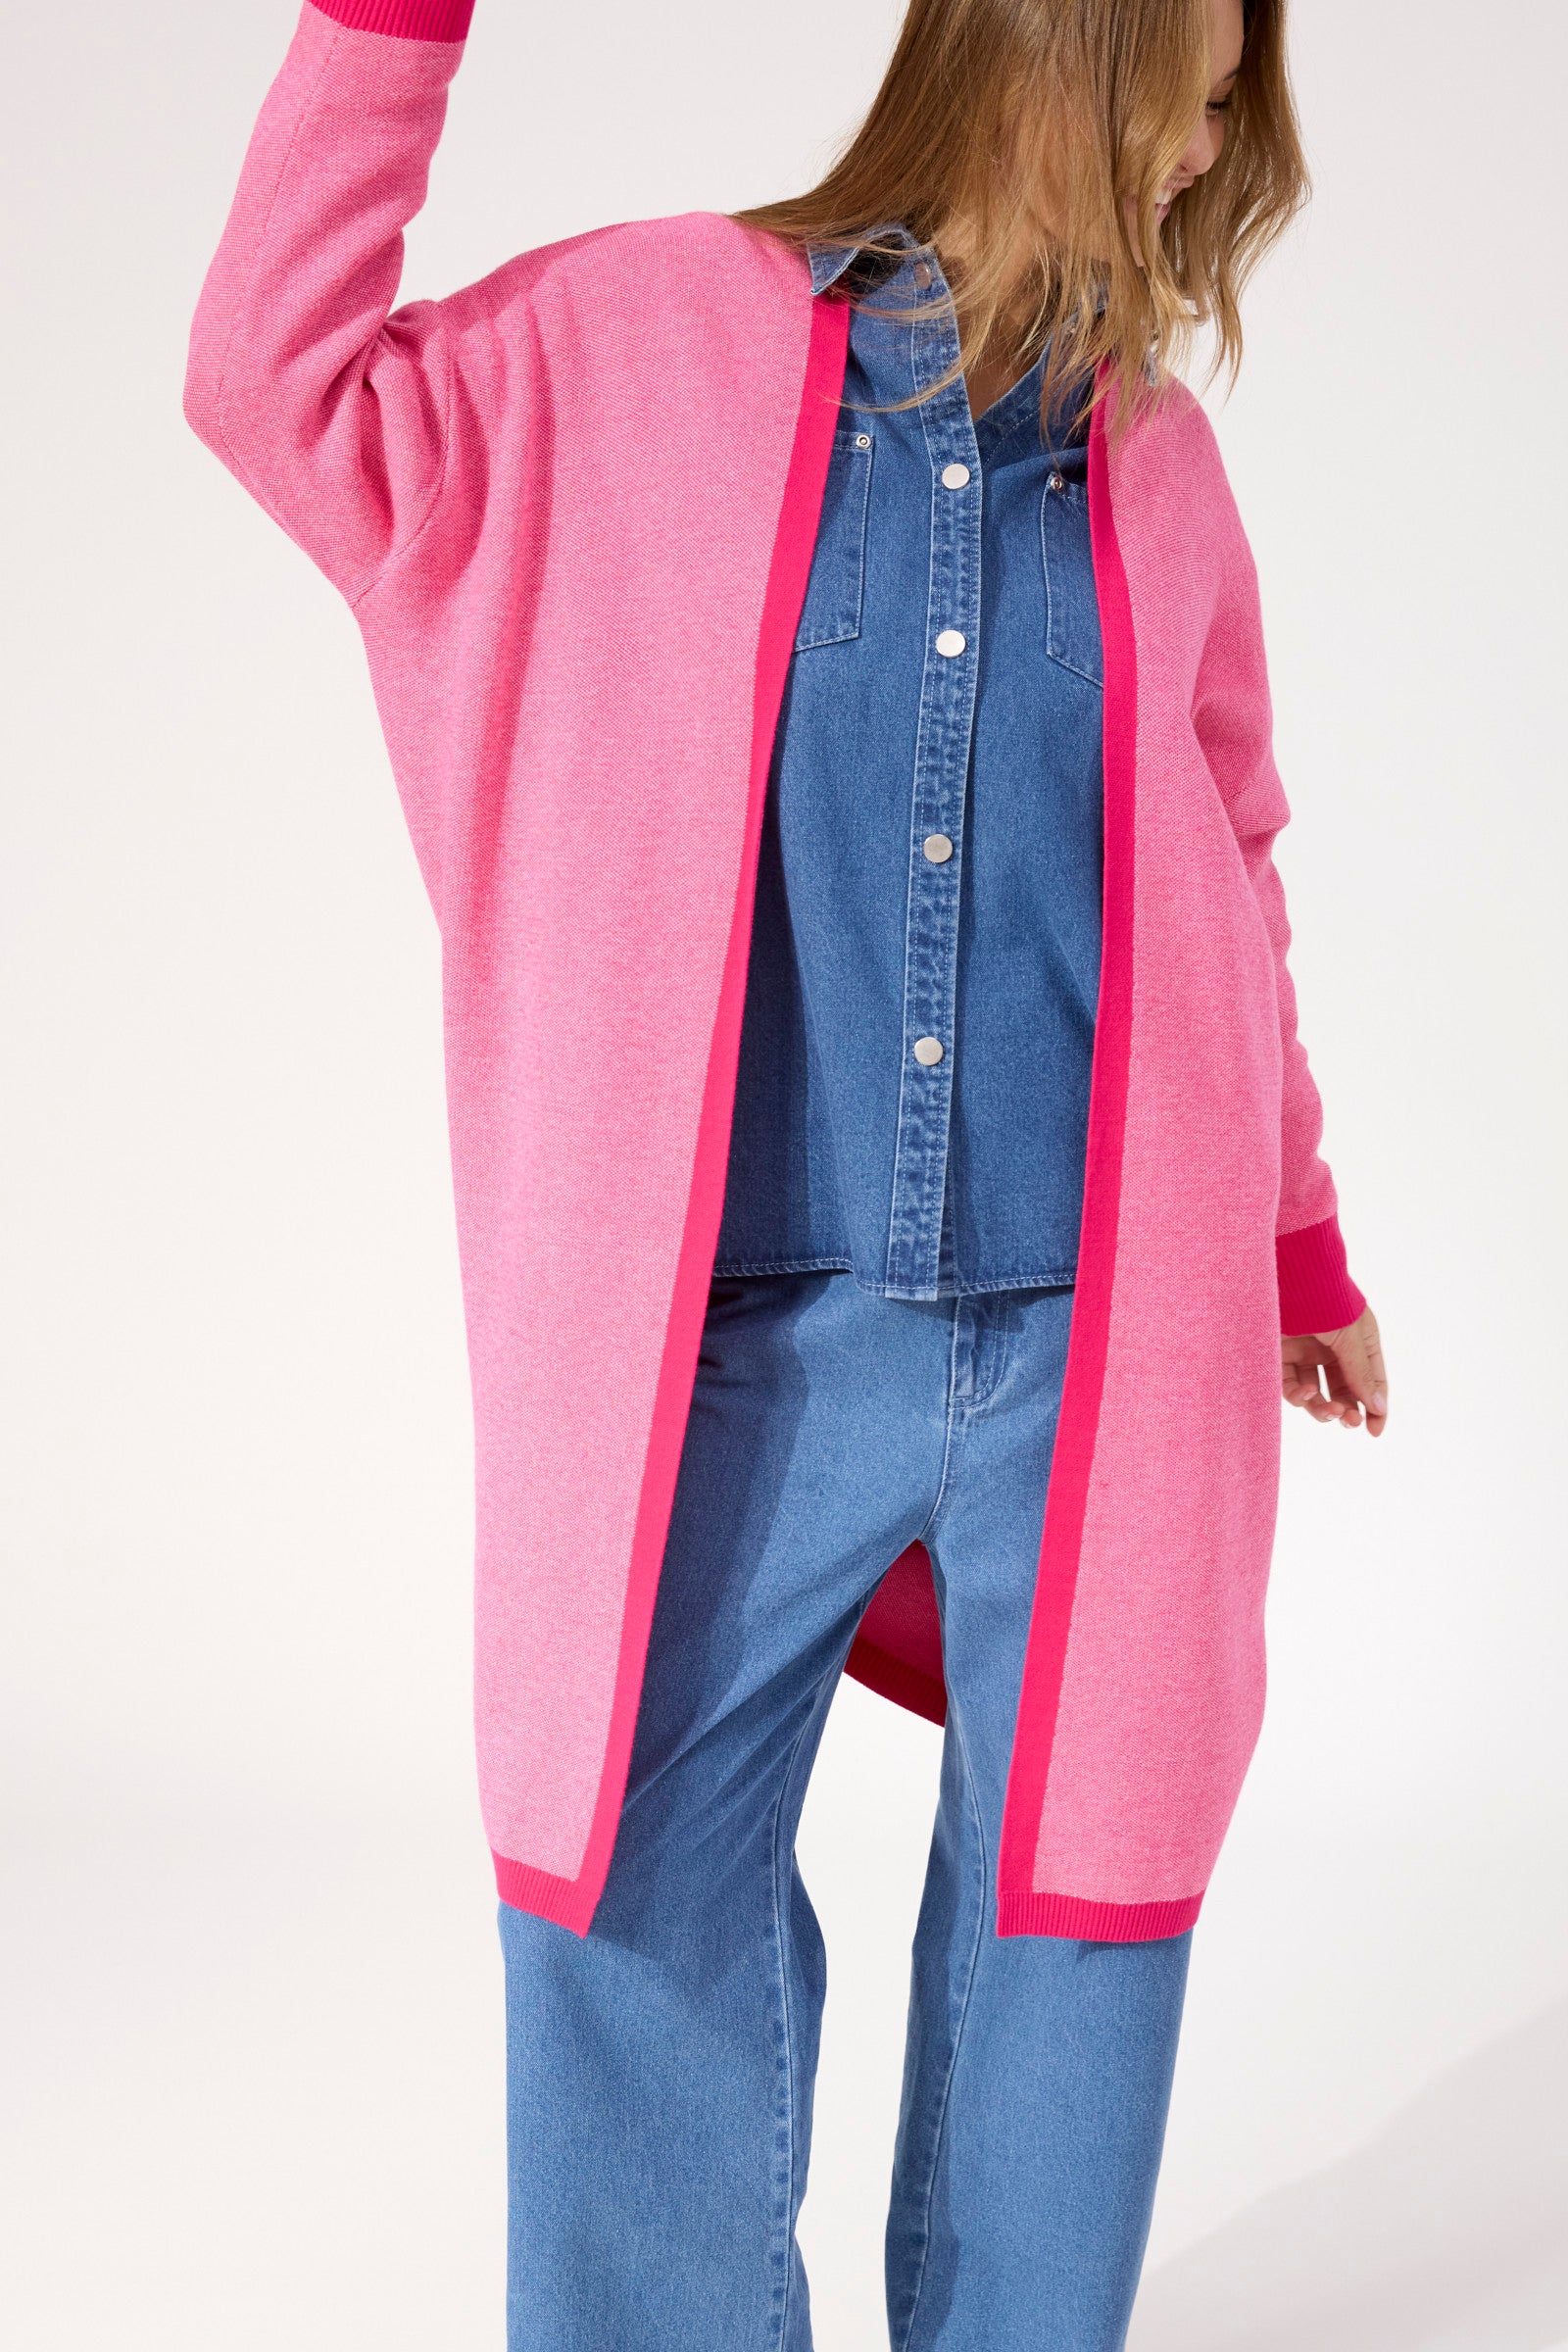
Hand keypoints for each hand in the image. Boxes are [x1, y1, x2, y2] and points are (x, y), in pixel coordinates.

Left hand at [1281, 1306, 1386, 1436]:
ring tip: (1330, 1410)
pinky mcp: (1280, 1355)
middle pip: (1344, 1390)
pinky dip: (1298, 1395)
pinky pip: (1290, 1385)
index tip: (1373, 1431)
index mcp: (1359, 1339)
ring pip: (1316, 1393)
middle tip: (1350, 1422)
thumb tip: (1377, 1406)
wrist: (1285, 1272)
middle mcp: (1333, 1348)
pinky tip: (1305, 1393)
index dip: (1375, 1407)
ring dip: (1324, 1407)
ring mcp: (1306, 1352)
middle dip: (1348, 1410)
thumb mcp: (1349, 1334)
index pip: (1372, 1381)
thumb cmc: (1324, 1297)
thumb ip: (1360, 1371)